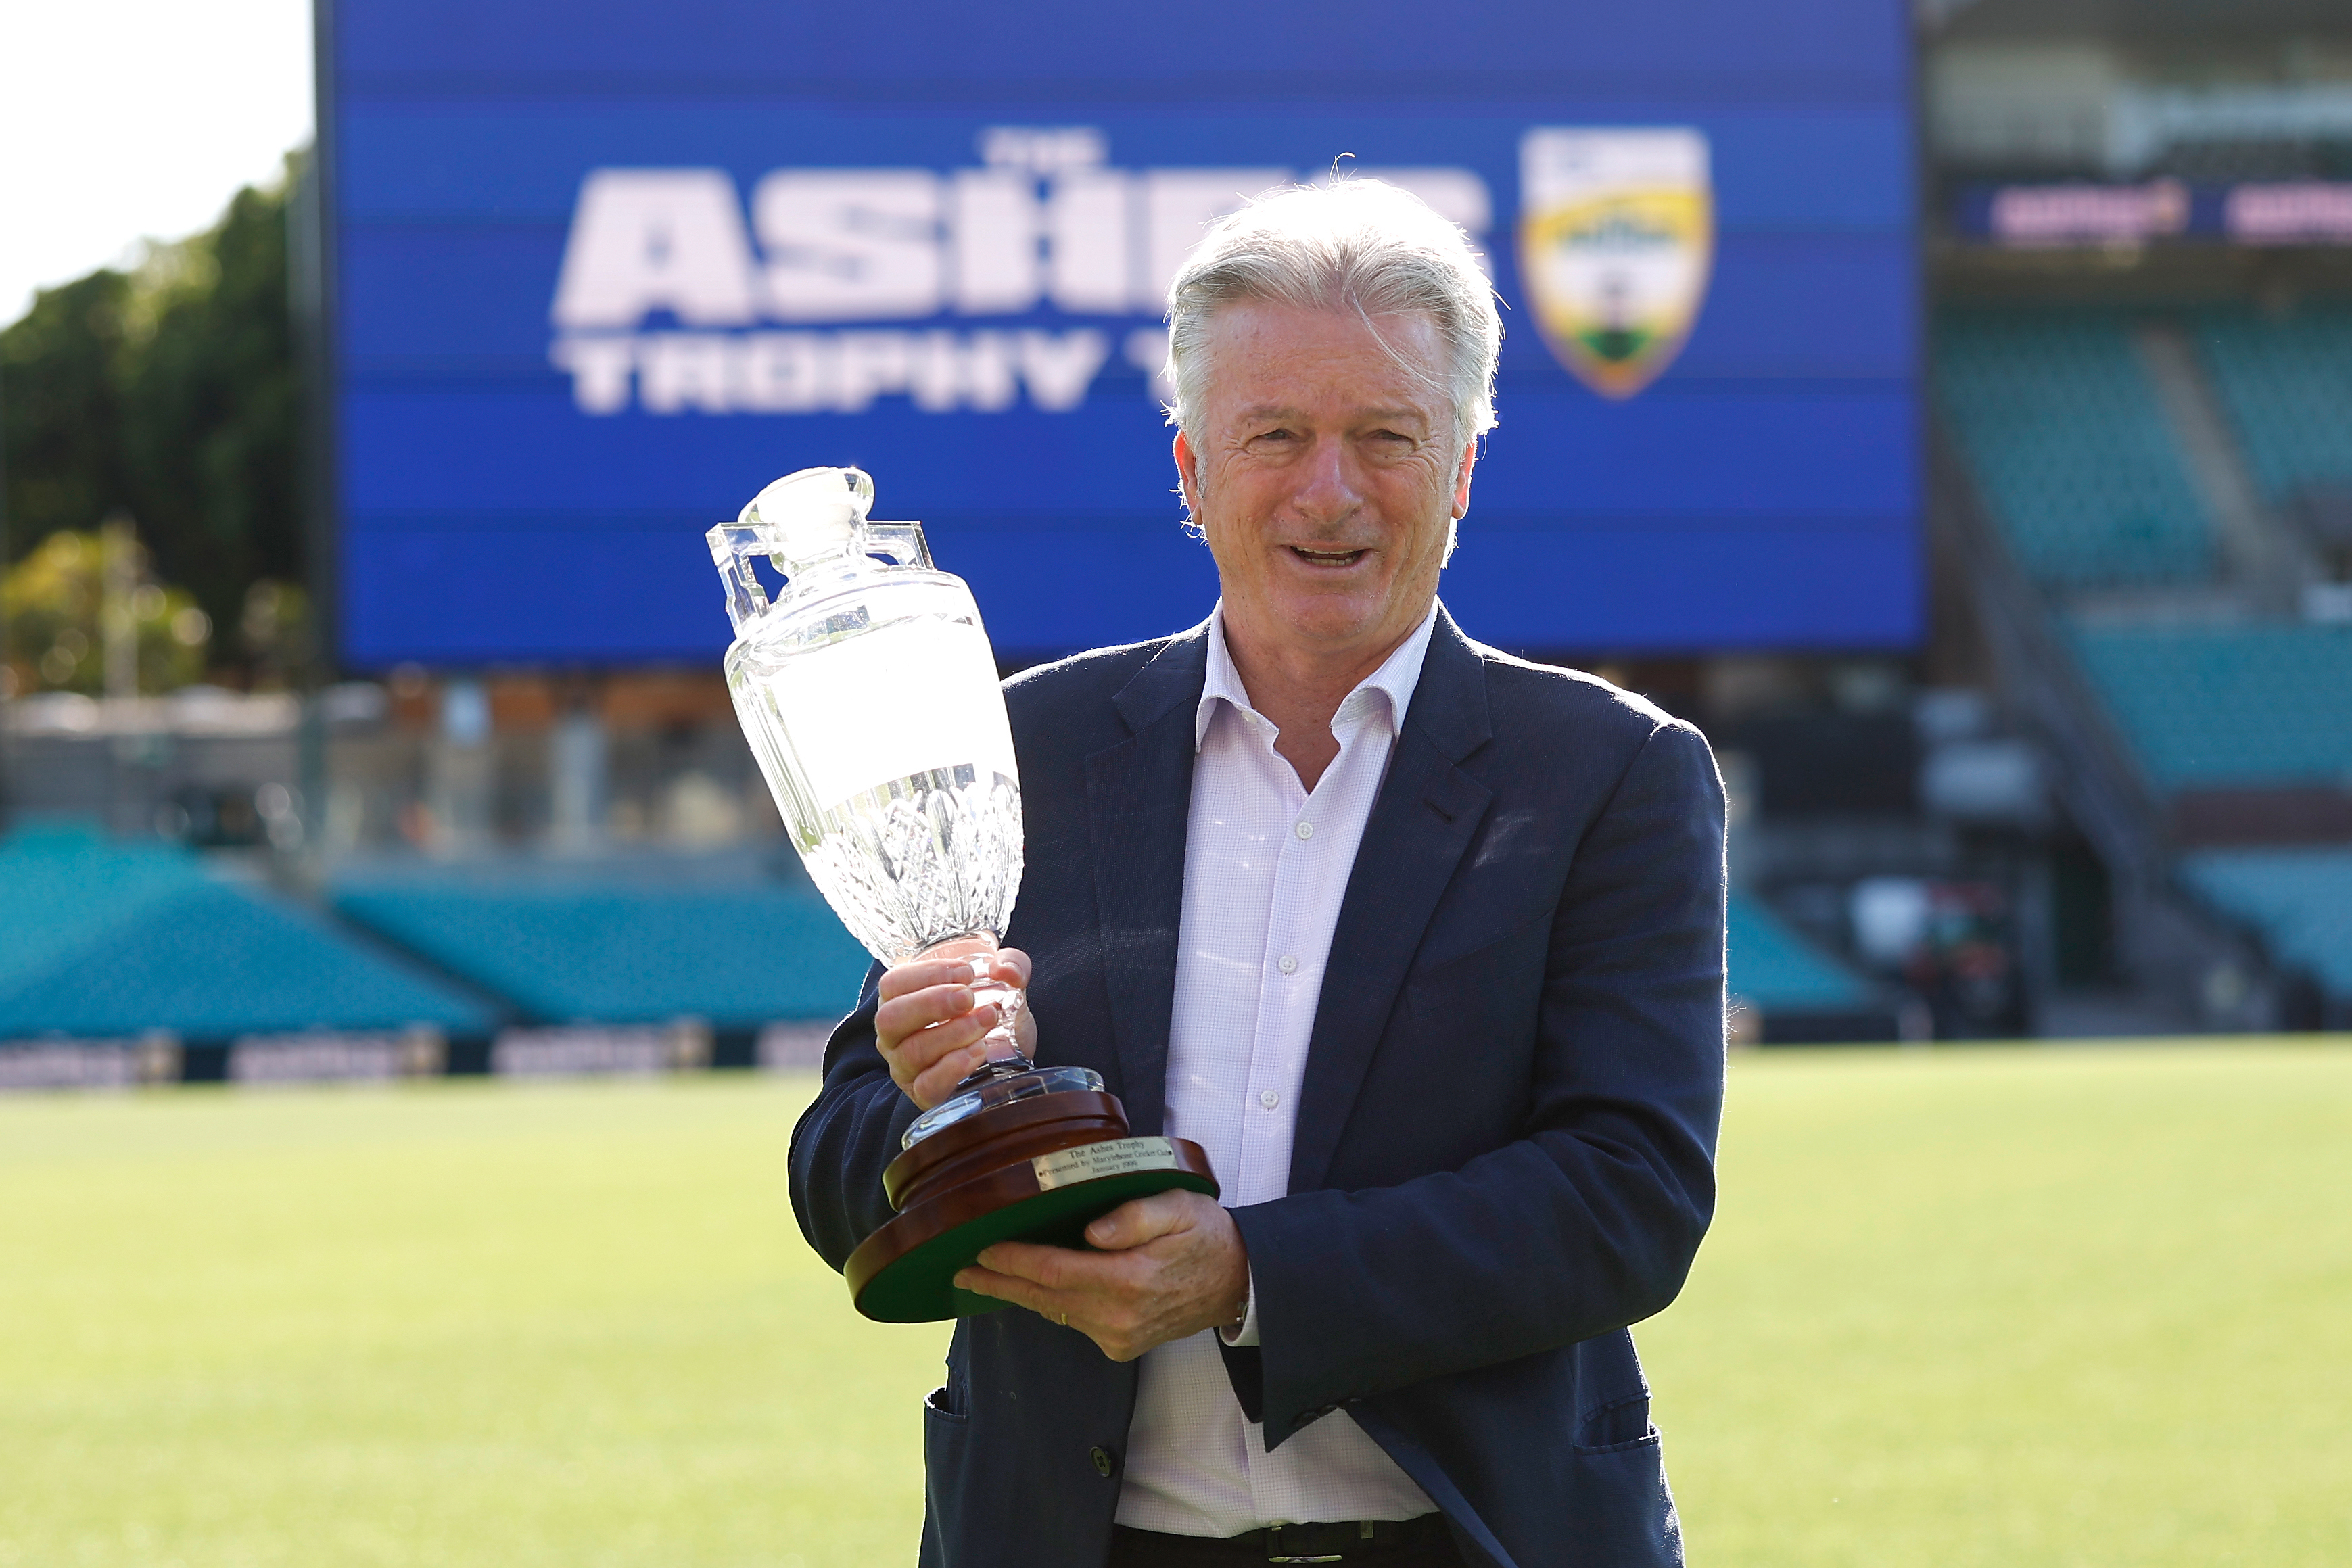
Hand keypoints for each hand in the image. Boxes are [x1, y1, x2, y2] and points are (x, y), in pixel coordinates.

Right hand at [873, 948, 1035, 1109]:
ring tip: (985, 1021)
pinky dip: (953, 1068)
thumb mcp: (1004, 983)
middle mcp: (894, 1035)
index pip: (893, 983)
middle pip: (889, 1018)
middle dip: (932, 1003)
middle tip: (969, 998)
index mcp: (900, 999)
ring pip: (912, 1051)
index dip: (927, 974)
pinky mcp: (923, 1094)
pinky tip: (979, 1051)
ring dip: (952, 1034)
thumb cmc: (988, 1012)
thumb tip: (1005, 970)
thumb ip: (1011, 966)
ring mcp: (905, 1067)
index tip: (966, 973)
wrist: (1005, 1057)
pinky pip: (927, 1086)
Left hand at [953, 1189, 1249, 1361]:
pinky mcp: (1119, 1345)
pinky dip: (1049, 1303)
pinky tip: (1032, 1288)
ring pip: (1054, 1312)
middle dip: (999, 1283)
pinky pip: (1072, 1321)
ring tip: (982, 1279)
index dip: (1013, 1261)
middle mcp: (1117, 1317)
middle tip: (960, 1273)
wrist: (1237, 1282)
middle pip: (1043, 1298)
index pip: (1053, 1271)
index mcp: (1128, 1280)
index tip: (981, 1251)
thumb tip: (1092, 1232)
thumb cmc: (1205, 1235)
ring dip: (1019, 1294)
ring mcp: (1117, 1336)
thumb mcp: (1178, 1208)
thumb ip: (1135, 1217)